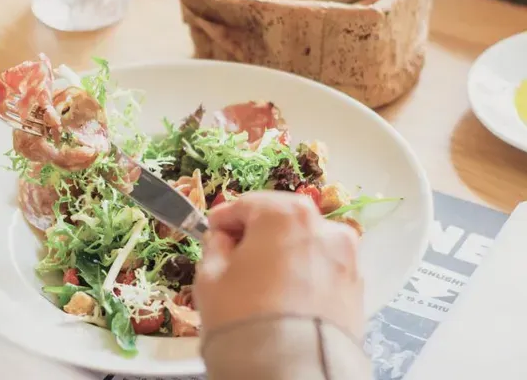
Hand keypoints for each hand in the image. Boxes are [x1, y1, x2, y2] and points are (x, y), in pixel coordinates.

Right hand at [194, 192, 363, 339]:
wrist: (291, 371)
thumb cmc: (243, 317)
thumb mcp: (210, 277)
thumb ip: (215, 246)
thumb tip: (223, 238)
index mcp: (285, 214)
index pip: (247, 204)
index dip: (224, 219)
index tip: (212, 232)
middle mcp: (324, 227)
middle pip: (282, 220)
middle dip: (258, 234)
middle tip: (236, 257)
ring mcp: (346, 258)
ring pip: (306, 245)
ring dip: (285, 254)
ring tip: (264, 283)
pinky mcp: (357, 288)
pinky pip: (323, 271)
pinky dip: (306, 277)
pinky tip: (287, 299)